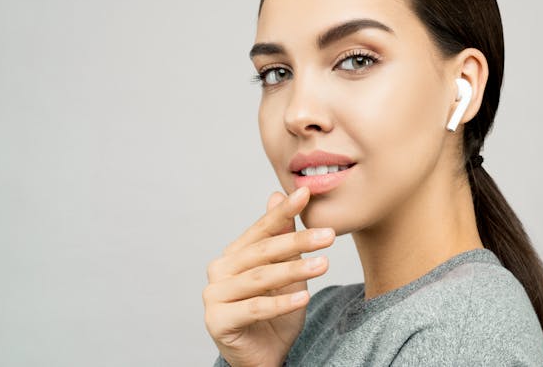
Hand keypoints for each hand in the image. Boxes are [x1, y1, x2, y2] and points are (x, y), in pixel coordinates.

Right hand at [203, 186, 334, 366]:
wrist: (264, 355)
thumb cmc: (274, 312)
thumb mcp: (285, 271)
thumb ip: (281, 237)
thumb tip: (276, 194)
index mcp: (234, 254)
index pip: (262, 229)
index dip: (284, 211)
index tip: (306, 192)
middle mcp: (219, 271)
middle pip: (263, 252)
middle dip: (298, 242)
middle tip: (328, 235)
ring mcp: (214, 296)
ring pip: (260, 279)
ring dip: (294, 270)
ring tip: (324, 264)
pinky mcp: (217, 321)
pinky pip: (254, 308)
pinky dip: (281, 303)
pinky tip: (304, 296)